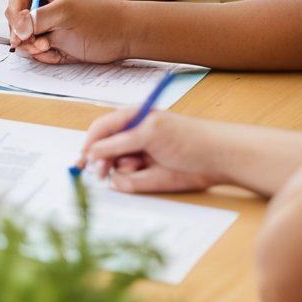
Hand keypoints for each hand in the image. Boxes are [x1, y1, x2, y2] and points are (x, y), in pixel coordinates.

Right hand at [5, 0, 128, 63]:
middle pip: (17, 19)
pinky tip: (57, 53)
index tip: (20, 27)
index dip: (14, 11)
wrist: (124, 35)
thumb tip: (19, 29)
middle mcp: (46, 5)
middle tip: (33, 42)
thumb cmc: (101, 16)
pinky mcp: (55, 42)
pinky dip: (43, 55)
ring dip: (32, 46)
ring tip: (48, 48)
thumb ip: (38, 17)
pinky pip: (38, 50)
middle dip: (22, 33)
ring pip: (25, 38)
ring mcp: (49, 24)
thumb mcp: (66, 11)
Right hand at [76, 109, 222, 193]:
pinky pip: (126, 183)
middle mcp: (132, 138)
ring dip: (121, 169)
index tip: (84, 156)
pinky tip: (150, 174)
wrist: (217, 160)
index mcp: (132, 118)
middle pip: (103, 151)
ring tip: (139, 166)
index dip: (90, 141)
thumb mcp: (150, 133)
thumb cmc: (187, 137)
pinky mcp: (146, 178)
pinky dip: (131, 182)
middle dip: (101, 160)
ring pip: (114, 169)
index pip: (102, 128)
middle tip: (99, 171)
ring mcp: (138, 159)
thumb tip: (93, 152)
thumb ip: (119, 142)